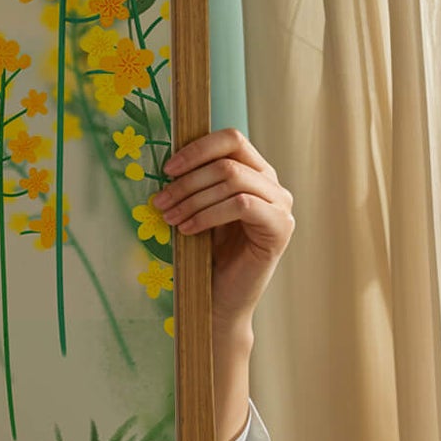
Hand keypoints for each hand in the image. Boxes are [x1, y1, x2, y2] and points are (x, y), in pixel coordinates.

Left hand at [154, 129, 294, 440]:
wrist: (218, 301)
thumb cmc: (205, 256)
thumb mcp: (197, 211)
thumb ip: (194, 183)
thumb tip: (167, 161)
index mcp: (254, 173)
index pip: (231, 139)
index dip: (196, 149)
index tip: (166, 169)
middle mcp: (272, 185)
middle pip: (228, 159)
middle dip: (187, 180)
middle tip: (159, 202)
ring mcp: (280, 206)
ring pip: (232, 180)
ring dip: (192, 198)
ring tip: (169, 217)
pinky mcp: (279, 228)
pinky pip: (241, 205)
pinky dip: (209, 214)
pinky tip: (188, 229)